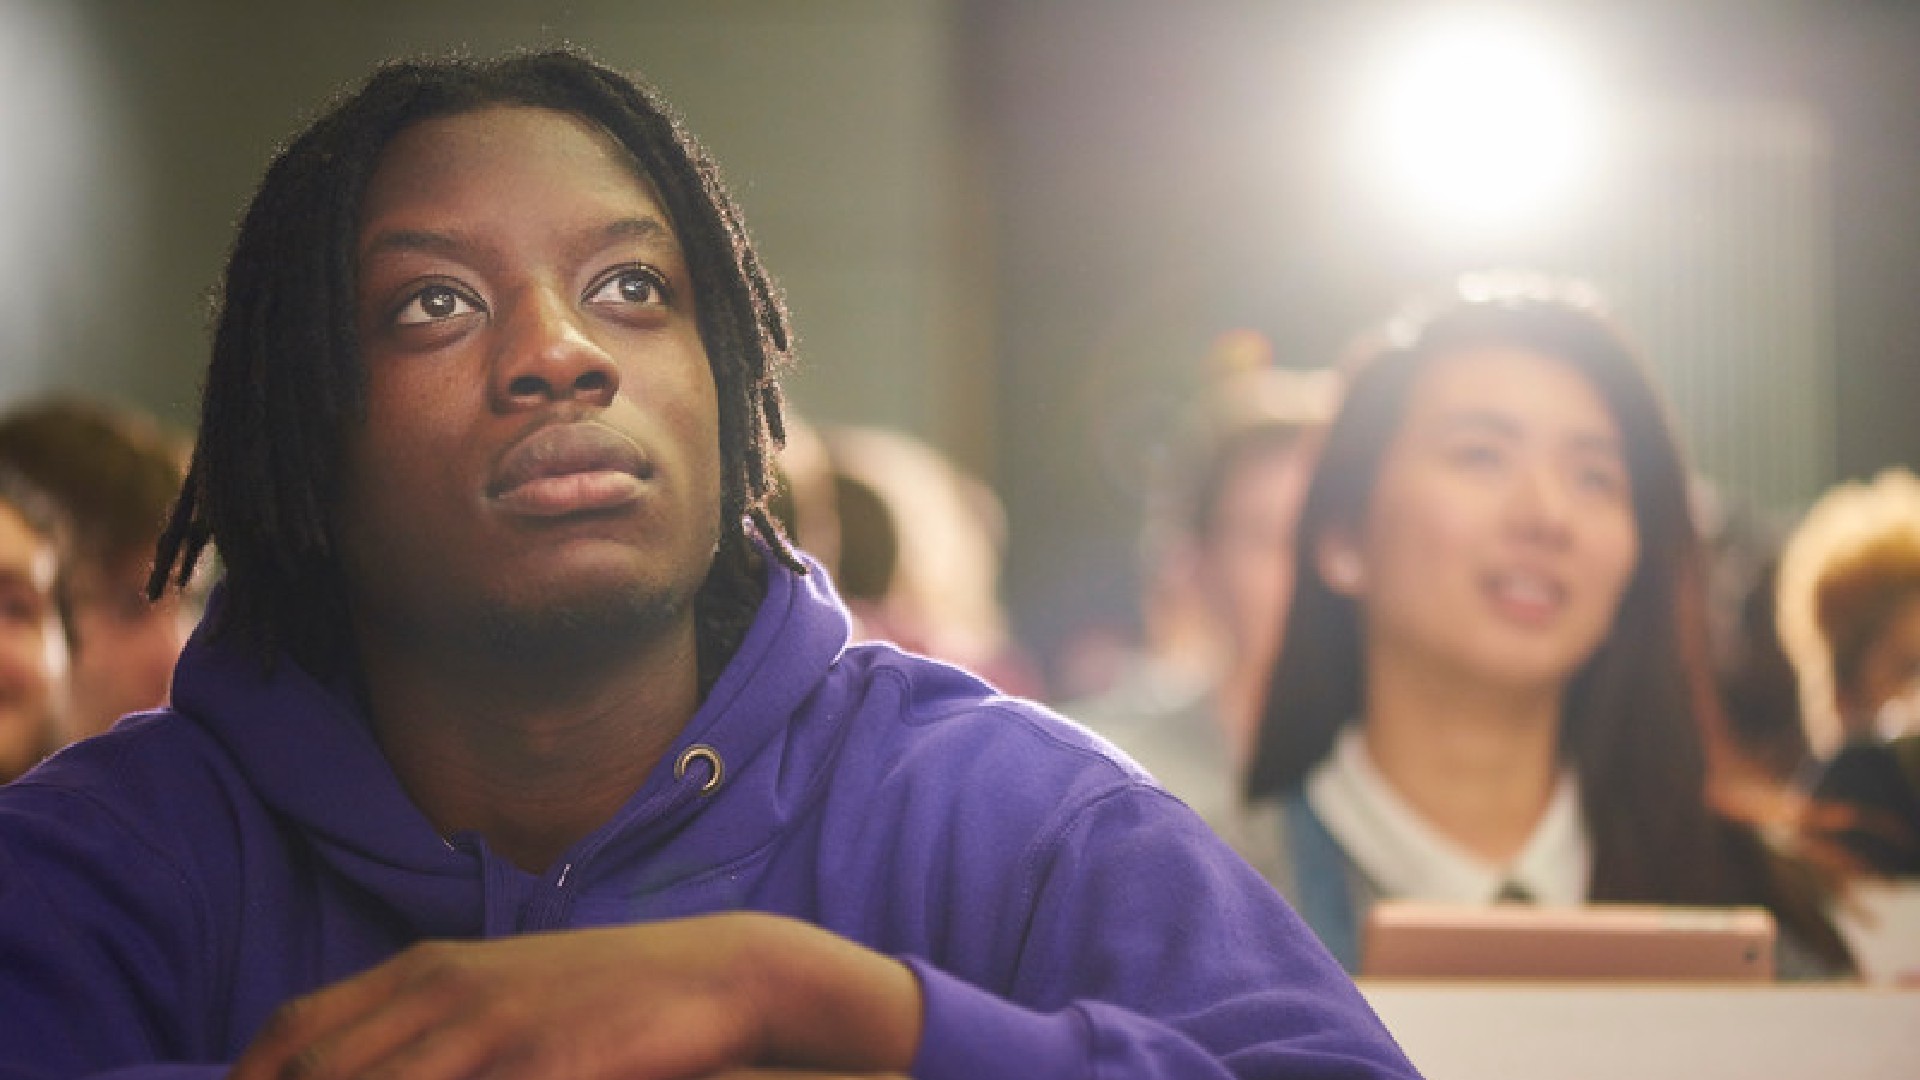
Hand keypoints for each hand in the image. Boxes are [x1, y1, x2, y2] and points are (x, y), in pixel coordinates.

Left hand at [229, 912, 921, 1079]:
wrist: (715, 973)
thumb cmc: (605, 990)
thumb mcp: (505, 987)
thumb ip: (432, 1019)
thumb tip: (362, 1060)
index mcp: (427, 969)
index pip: (296, 1030)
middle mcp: (444, 993)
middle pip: (317, 1072)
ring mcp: (492, 1032)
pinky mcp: (545, 1069)